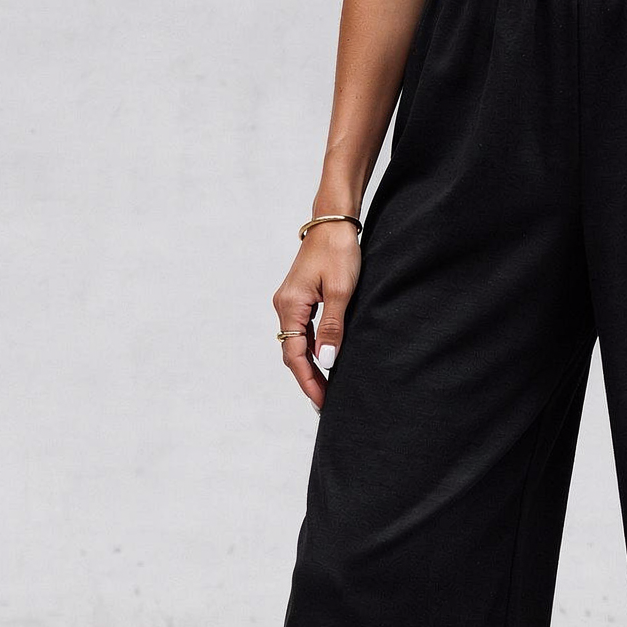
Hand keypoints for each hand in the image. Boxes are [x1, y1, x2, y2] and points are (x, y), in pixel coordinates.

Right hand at [275, 220, 361, 408]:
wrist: (333, 223)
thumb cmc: (339, 252)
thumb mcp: (342, 291)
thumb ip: (333, 328)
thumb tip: (325, 362)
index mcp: (290, 305)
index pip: (295, 355)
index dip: (308, 381)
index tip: (322, 402)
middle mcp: (284, 305)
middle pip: (292, 352)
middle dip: (308, 379)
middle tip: (326, 403)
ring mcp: (290, 302)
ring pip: (297, 343)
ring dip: (310, 366)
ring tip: (326, 389)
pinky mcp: (300, 298)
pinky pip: (302, 331)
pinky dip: (312, 349)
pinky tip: (324, 361)